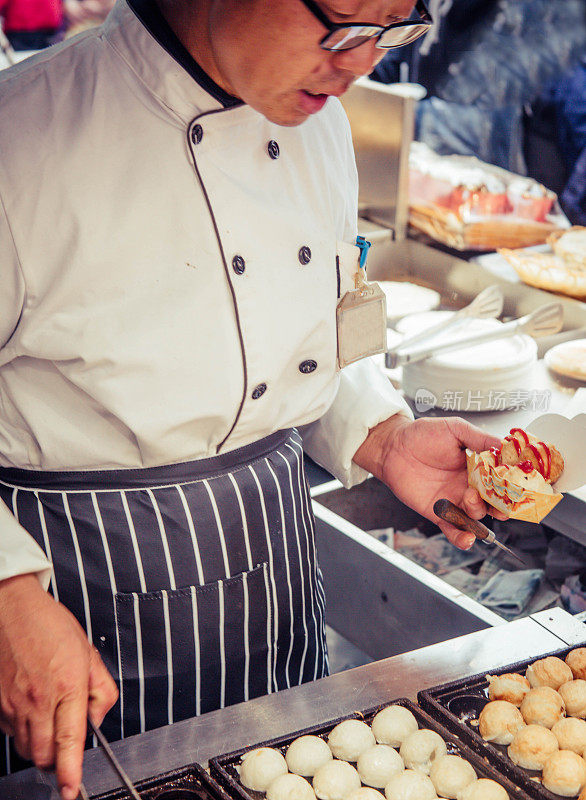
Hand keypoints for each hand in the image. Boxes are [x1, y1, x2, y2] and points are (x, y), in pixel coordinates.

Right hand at [0, 574, 117, 799]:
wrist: (12, 610)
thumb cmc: (50, 626)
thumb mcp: (88, 652)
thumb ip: (101, 690)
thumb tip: (97, 720)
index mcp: (67, 684)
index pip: (70, 740)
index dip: (70, 771)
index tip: (71, 789)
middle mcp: (38, 699)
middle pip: (44, 754)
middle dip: (56, 759)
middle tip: (66, 747)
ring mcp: (13, 704)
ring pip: (27, 748)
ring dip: (40, 746)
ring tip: (50, 719)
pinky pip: (11, 733)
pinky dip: (23, 731)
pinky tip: (32, 709)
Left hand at [353, 415, 507, 548]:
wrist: (393, 447)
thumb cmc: (422, 435)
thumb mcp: (455, 429)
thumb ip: (480, 439)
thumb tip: (505, 446)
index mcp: (478, 467)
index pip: (502, 480)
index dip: (513, 486)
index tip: (521, 487)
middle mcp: (469, 485)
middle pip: (495, 502)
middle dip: (502, 505)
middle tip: (501, 500)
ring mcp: (455, 500)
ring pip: (477, 516)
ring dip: (478, 512)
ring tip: (469, 498)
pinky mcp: (439, 512)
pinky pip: (454, 530)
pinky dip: (462, 538)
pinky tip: (468, 537)